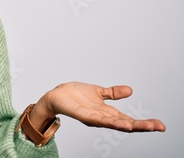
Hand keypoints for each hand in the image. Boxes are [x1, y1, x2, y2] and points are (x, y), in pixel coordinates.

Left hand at [30, 82, 165, 132]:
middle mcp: (102, 117)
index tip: (160, 125)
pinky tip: (121, 122)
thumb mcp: (98, 92)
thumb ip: (113, 93)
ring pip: (114, 123)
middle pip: (125, 124)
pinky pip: (98, 119)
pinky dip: (110, 121)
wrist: (56, 96)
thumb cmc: (75, 96)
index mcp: (107, 112)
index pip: (129, 119)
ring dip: (128, 125)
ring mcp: (93, 117)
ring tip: (143, 126)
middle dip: (142, 126)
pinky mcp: (83, 115)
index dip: (144, 123)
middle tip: (159, 127)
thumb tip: (130, 90)